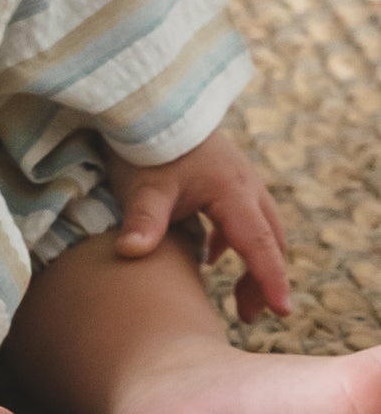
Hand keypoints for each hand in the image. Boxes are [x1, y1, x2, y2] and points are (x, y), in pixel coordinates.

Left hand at [104, 127, 292, 323]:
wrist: (146, 99)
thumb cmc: (145, 142)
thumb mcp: (143, 185)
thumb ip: (143, 220)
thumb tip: (130, 253)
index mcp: (233, 191)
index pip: (260, 245)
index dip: (270, 281)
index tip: (283, 313)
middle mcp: (245, 184)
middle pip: (270, 240)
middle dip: (264, 279)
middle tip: (247, 315)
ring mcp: (238, 176)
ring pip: (260, 227)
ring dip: (254, 260)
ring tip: (236, 295)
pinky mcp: (223, 172)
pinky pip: (243, 214)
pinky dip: (236, 239)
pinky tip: (210, 253)